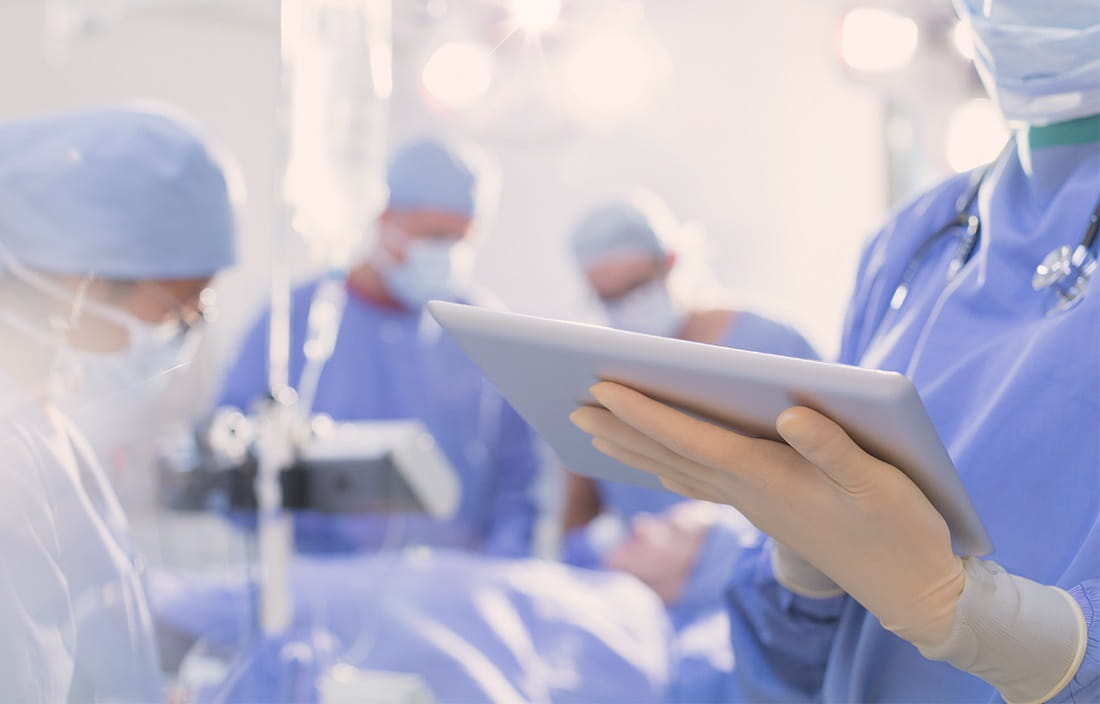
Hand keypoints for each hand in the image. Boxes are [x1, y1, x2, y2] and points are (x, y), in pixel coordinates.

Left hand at [570, 381, 964, 647]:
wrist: (910, 589)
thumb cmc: (900, 529)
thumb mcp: (879, 483)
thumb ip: (835, 449)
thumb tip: (789, 414)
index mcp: (767, 475)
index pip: (689, 437)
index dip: (643, 411)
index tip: (600, 388)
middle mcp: (748, 490)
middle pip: (668, 453)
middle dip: (619, 428)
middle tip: (572, 406)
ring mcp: (753, 504)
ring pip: (677, 469)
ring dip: (633, 448)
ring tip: (595, 432)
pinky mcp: (766, 510)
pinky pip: (701, 483)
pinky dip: (667, 468)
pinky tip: (656, 464)